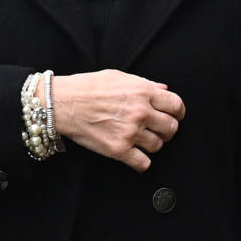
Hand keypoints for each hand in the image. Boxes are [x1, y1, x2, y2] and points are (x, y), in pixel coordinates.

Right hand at [50, 70, 185, 171]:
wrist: (63, 103)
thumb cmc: (88, 87)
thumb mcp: (120, 77)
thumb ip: (145, 84)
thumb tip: (164, 89)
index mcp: (143, 92)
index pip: (176, 105)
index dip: (178, 112)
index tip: (174, 116)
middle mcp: (140, 112)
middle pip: (171, 128)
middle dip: (167, 129)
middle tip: (158, 129)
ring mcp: (130, 132)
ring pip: (158, 145)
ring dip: (152, 143)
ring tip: (141, 139)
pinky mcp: (118, 150)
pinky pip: (143, 163)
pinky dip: (142, 161)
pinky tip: (135, 155)